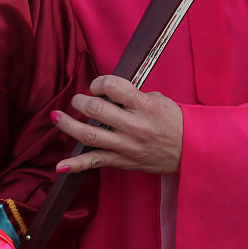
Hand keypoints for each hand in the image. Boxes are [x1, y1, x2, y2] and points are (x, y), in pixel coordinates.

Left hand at [50, 75, 182, 174]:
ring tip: (57, 117)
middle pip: (96, 109)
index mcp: (144, 106)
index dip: (99, 82)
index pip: (114, 87)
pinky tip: (60, 166)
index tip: (97, 85)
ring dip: (69, 125)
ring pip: (90, 134)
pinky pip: (95, 162)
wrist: (190, 152)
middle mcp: (134, 126)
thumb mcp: (159, 100)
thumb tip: (109, 92)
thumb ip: (133, 95)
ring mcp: (126, 146)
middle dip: (81, 101)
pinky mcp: (122, 161)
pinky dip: (76, 165)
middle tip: (79, 100)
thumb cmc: (174, 123)